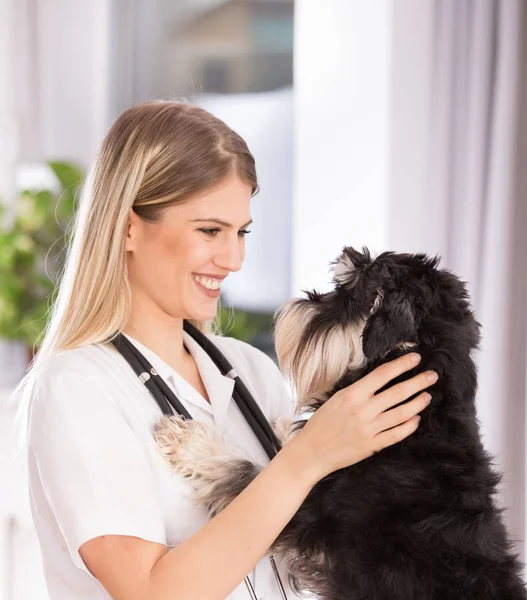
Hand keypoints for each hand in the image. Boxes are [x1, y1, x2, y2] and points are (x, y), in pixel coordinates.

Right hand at [289, 353, 435, 482]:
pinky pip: (397, 434)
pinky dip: (409, 425)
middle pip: (397, 392)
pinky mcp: (372, 445)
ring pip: (402, 412)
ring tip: (428, 395)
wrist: (311, 451)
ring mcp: (369, 429)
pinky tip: (417, 419)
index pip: (382, 374)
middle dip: (418, 381)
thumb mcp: (336, 398)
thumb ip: (358, 390)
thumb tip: (381, 378)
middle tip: (432, 375)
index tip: (415, 358)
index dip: (401, 365)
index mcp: (352, 394)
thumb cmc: (321, 423)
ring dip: (418, 402)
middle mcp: (363, 410)